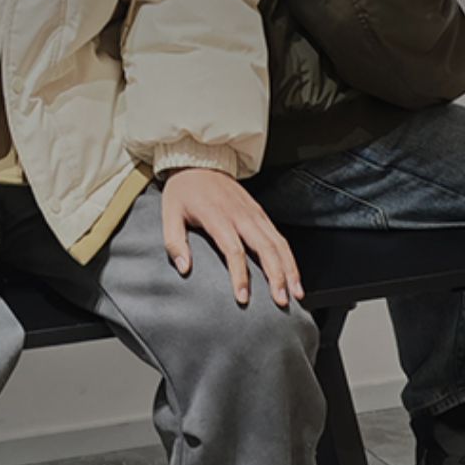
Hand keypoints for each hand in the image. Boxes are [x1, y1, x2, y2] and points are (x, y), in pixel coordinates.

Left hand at [161, 169, 303, 307]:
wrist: (200, 163)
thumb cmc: (184, 191)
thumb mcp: (169, 214)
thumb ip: (174, 242)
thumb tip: (184, 268)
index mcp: (218, 216)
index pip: (234, 250)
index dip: (240, 275)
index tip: (243, 297)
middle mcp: (241, 215)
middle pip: (265, 248)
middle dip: (276, 276)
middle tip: (281, 301)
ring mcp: (254, 213)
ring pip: (278, 244)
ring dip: (289, 269)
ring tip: (295, 293)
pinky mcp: (261, 213)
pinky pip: (279, 238)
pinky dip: (289, 258)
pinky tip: (293, 275)